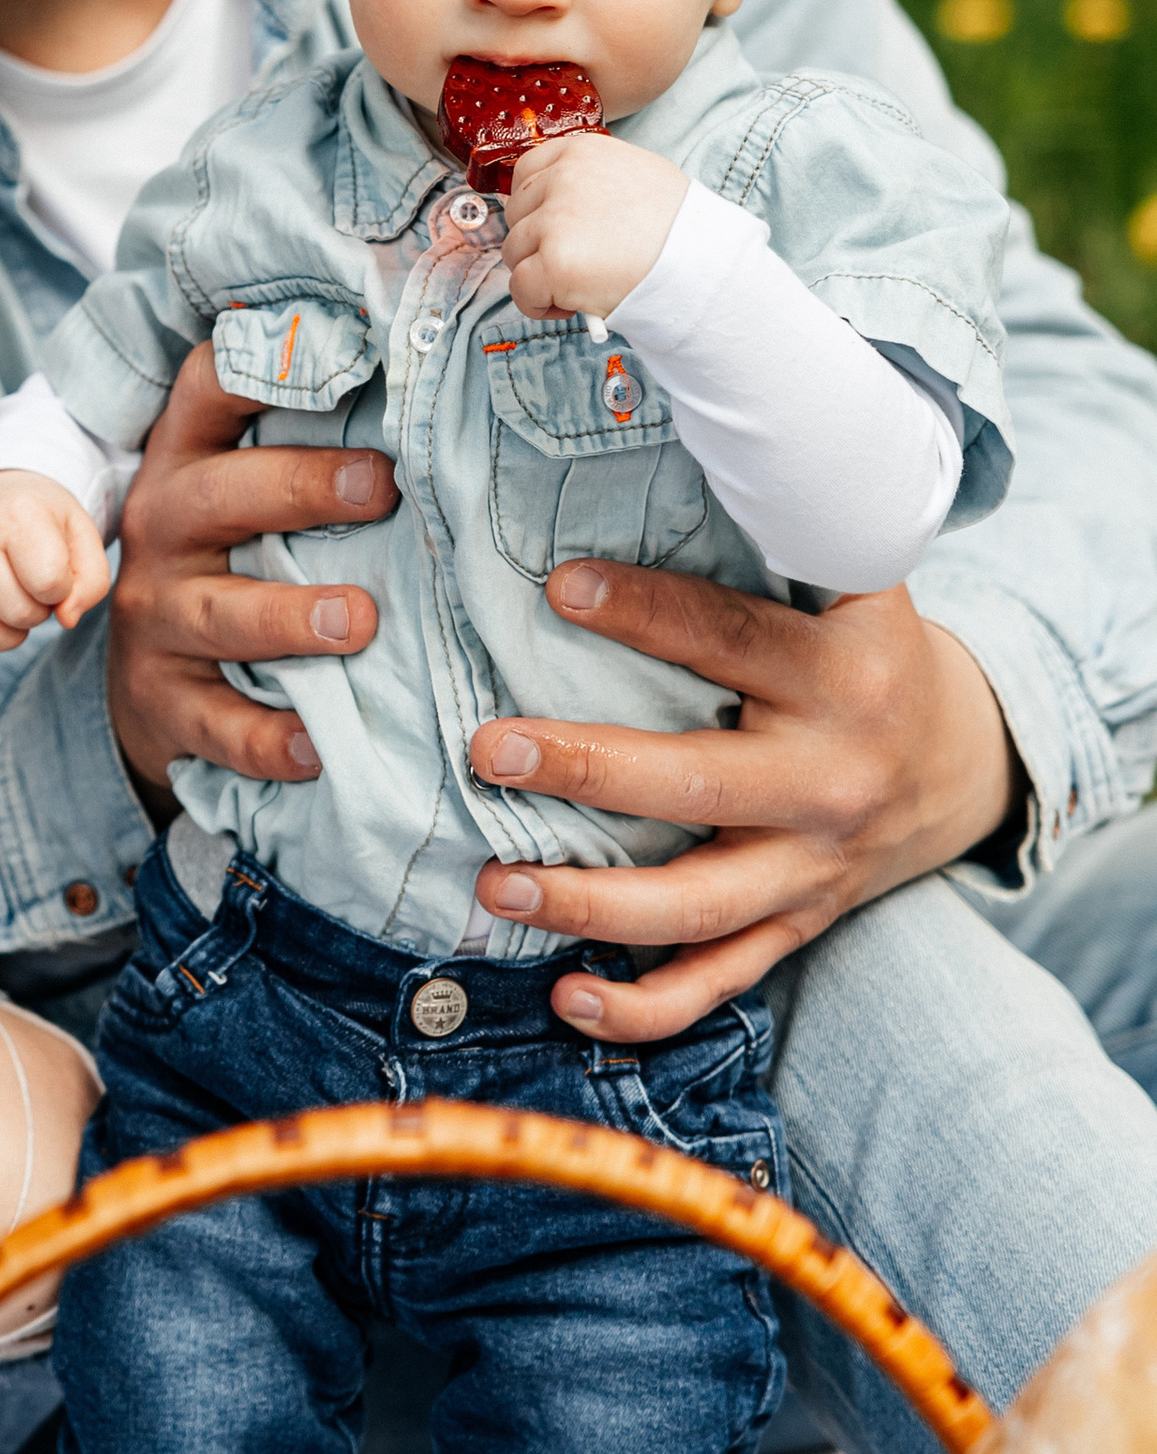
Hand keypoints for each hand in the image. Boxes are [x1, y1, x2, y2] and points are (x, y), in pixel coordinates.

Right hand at [0, 474, 109, 667]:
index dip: (62, 590)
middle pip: (17, 613)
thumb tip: (66, 620)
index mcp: (17, 516)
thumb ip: (92, 580)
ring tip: (14, 607)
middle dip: (38, 613)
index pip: (49, 583)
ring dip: (10, 635)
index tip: (57, 572)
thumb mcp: (81, 534)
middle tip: (34, 590)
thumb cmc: (43, 520)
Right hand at [106, 345, 396, 819]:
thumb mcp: (238, 498)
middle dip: (297, 487)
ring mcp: (154, 619)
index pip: (204, 392)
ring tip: (361, 619)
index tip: (335, 349)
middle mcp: (159, 530)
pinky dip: (267, 738)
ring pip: (217, 614)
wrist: (147, 690)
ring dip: (290, 616)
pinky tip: (318, 746)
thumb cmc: (227, 565)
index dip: (254, 365)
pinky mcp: (162, 702)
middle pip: (215, 498)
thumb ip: (297, 445)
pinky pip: (215, 722)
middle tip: (380, 487)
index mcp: (183, 464)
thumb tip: (424, 382)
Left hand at [468, 566, 1016, 1038]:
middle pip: (701, 785)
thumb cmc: (864, 649)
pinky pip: (719, 981)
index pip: (734, 637)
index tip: (556, 586)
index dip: (646, 610)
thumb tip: (653, 449)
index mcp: (846, 674)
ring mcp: (815, 866)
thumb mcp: (847, 582)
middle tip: (491, 749)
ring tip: (496, 882)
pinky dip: (643, 1005)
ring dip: (588, 904)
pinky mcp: (798, 925)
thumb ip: (770, 537)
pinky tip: (564, 996)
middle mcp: (832, 778)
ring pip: (696, 906)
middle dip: (590, 770)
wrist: (963, 763)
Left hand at [501, 136, 686, 323]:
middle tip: (573, 263)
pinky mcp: (553, 263)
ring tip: (578, 286)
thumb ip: (590, 180)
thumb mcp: (635, 176)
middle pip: (517, 214)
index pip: (526, 173)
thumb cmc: (678, 229)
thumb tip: (554, 201)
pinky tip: (569, 305)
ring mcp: (555, 220)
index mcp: (581, 152)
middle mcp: (563, 179)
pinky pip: (521, 288)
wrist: (703, 265)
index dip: (533, 207)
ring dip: (538, 274)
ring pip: (515, 252)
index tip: (549, 228)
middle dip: (536, 243)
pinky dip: (538, 304)